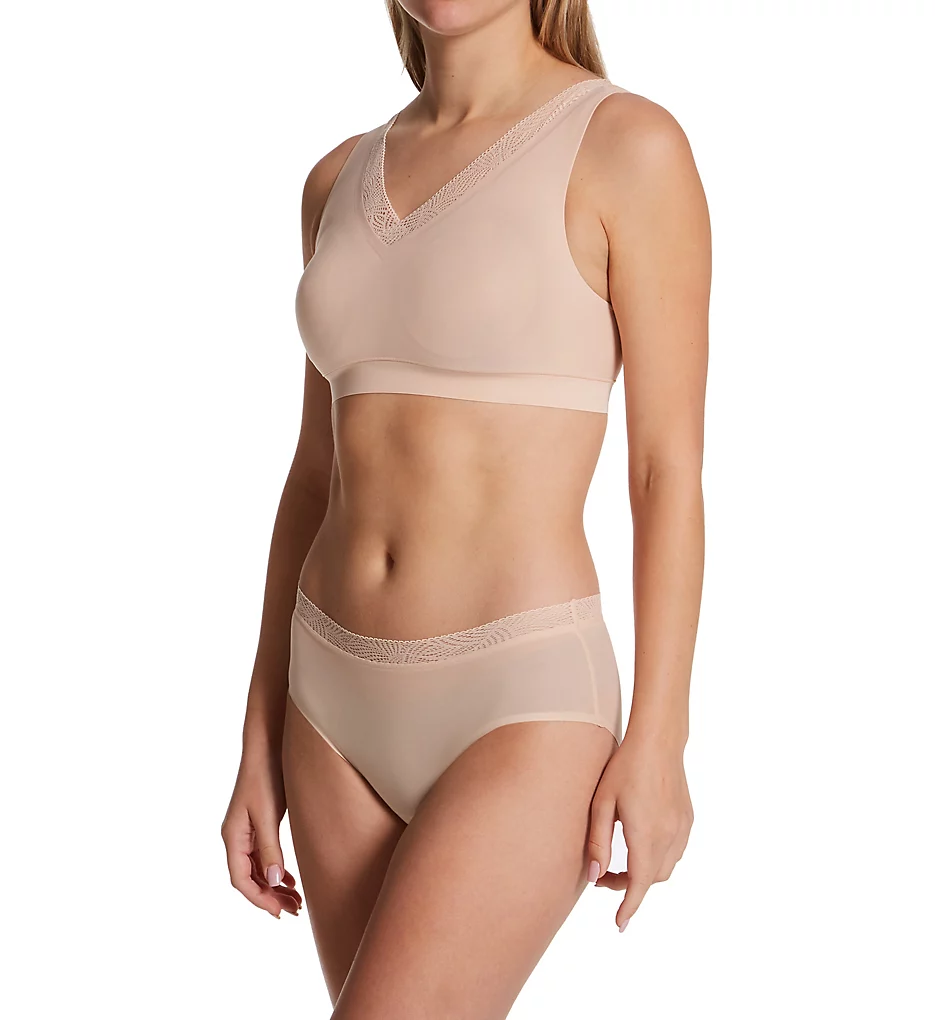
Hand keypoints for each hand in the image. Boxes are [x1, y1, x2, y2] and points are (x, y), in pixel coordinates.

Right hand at [221, 749, 302, 918]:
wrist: (268, 746)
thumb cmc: (266, 776)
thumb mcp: (268, 814)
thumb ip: (270, 847)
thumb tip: (273, 882)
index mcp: (233, 836)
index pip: (241, 879)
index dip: (259, 899)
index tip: (279, 913)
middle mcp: (236, 837)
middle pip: (250, 878)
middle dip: (270, 897)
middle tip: (295, 910)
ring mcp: (247, 831)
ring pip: (258, 868)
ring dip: (274, 886)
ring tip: (296, 900)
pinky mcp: (259, 823)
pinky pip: (264, 856)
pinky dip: (276, 870)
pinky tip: (290, 879)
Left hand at [586, 730, 692, 930]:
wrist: (657, 740)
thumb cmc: (624, 767)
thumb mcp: (601, 803)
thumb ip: (598, 842)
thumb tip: (594, 877)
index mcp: (645, 834)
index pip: (639, 883)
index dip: (629, 907)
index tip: (620, 924)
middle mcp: (669, 836)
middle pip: (652, 879)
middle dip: (630, 886)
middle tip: (604, 877)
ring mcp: (682, 828)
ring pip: (666, 867)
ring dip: (645, 873)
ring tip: (620, 862)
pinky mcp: (688, 819)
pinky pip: (675, 850)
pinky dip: (659, 858)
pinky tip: (642, 844)